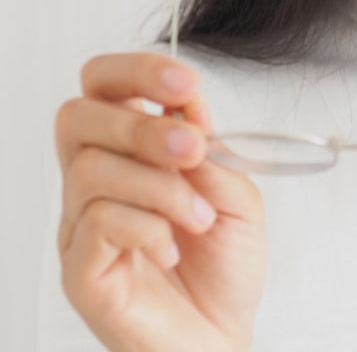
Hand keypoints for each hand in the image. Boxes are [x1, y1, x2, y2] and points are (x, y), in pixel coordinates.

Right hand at [56, 53, 265, 351]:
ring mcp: (82, 227)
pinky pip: (96, 222)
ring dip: (160, 187)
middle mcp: (98, 184)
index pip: (102, 87)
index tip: (183, 83)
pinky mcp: (80, 270)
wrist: (223, 338)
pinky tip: (173, 247)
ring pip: (91, 168)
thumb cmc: (225, 270)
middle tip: (194, 150)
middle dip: (143, 126)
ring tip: (198, 218)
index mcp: (132, 154)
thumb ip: (213, 152)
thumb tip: (187, 110)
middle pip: (79, 117)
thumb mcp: (237, 196)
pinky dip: (148, 227)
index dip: (135, 71)